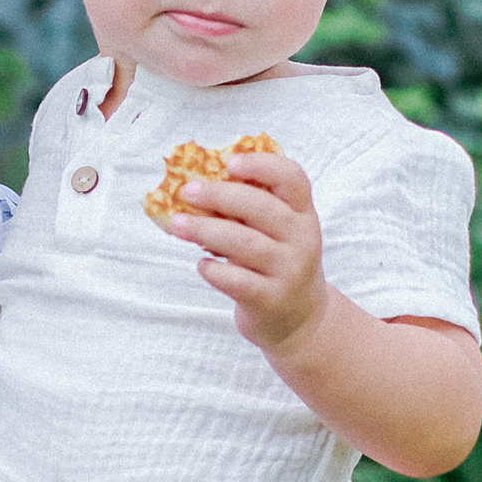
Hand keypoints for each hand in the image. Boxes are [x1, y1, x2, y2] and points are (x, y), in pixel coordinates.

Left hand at [163, 150, 325, 353]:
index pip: (293, 178)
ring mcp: (288, 271)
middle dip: (219, 196)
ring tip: (178, 225)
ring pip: (244, 243)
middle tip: (187, 191)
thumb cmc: (277, 263)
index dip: (262, 164)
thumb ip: (250, 209)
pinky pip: (236, 280)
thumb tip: (198, 184)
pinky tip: (201, 264)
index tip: (229, 162)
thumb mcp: (277, 232)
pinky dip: (213, 269)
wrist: (300, 319)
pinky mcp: (270, 299)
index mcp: (303, 214)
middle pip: (261, 207)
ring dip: (204, 230)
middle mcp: (302, 239)